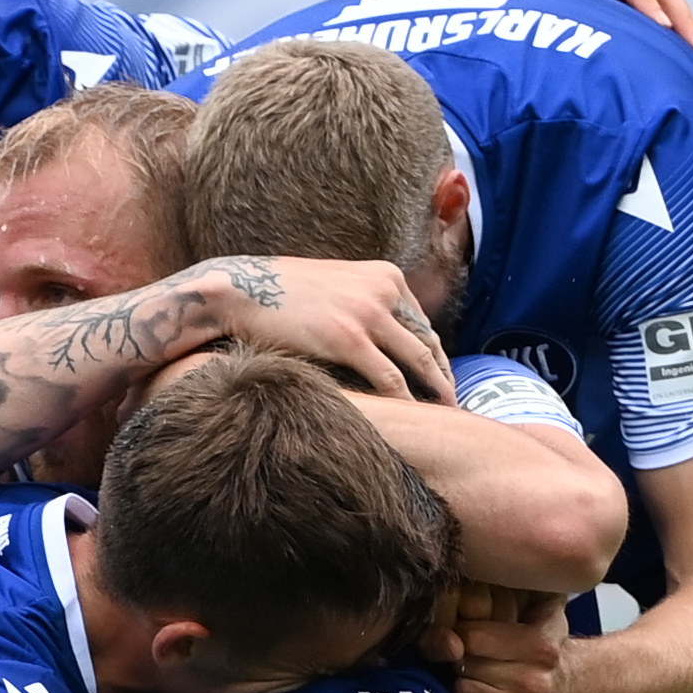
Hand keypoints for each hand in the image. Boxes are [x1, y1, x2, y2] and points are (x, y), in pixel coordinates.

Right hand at [189, 254, 451, 403]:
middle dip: (442, 375)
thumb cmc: (278, 291)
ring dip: (434, 391)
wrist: (239, 289)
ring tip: (443, 415)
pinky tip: (412, 418)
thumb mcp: (334, 283)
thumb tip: (375, 332)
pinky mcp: (349, 339)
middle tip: (453, 403)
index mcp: (384, 275)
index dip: (434, 354)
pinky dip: (405, 400)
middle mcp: (383, 289)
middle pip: (427, 341)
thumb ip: (361, 300)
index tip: (440, 378)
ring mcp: (368, 313)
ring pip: (417, 361)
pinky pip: (390, 378)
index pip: (421, 321)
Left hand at [415, 584, 568, 692]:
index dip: (465, 634)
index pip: (470, 637)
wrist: (570, 688)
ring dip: (469, 685)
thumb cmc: (536, 650)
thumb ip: (480, 616)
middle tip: (484, 663)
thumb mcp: (526, 617)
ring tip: (490, 683)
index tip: (474, 637)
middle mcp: (539, 680)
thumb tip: (446, 641)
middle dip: (466, 660)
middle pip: (465, 665)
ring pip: (464, 691)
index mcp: (542, 645)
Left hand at [457, 0, 692, 66]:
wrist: (487, 6)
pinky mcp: (616, 24)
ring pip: (663, 9)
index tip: (659, 28)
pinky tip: (692, 73)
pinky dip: (674, 46)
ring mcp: (612, 3)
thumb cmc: (490, 4)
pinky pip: (654, 29)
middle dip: (683, 18)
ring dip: (688, 32)